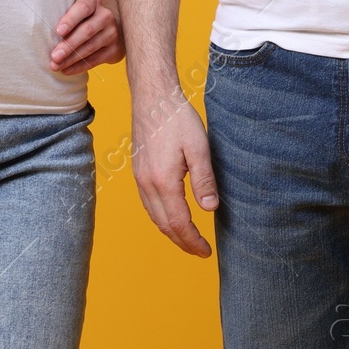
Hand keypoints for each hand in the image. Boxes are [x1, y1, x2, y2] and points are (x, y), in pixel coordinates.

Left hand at [50, 0, 122, 74]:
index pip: (83, 8)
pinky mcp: (114, 50)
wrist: (109, 27)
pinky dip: (79, 67)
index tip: (58, 31)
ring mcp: (112, 33)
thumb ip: (64, 15)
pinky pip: (95, 60)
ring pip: (90, 47)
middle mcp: (105, 16)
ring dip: (71, 58)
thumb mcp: (75, 10)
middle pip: (86, 31)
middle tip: (54, 56)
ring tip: (56, 65)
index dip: (70, 20)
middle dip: (68, 45)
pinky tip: (66, 70)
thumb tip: (42, 32)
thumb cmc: (82, 18)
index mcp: (93, 2)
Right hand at [131, 89, 218, 256]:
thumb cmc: (177, 118)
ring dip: (170, 232)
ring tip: (187, 239)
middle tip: (199, 251)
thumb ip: (204, 180)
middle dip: (182, 242)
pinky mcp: (138, 171)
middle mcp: (147, 184)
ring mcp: (139, 178)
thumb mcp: (199, 147)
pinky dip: (160, 217)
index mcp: (163, 181)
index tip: (206, 251)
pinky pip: (148, 204)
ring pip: (154, 216)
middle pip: (164, 225)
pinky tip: (171, 215)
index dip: (193, 241)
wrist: (153, 96)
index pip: (179, 223)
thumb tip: (210, 209)